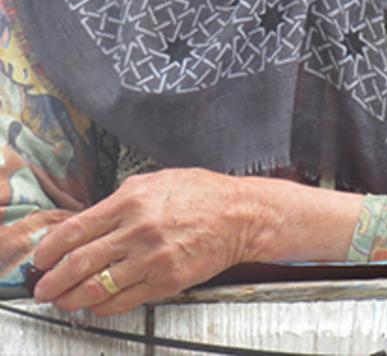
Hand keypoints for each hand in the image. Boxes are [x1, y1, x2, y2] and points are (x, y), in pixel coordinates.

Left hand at [32, 168, 264, 315]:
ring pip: (96, 288)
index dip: (49, 250)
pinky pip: (123, 301)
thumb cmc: (203, 195)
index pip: (73, 231)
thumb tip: (87, 223)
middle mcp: (139, 230)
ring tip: (65, 300)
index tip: (41, 259)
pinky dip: (103, 306)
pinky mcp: (167, 280)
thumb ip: (120, 201)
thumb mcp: (156, 182)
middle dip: (52, 281)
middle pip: (78, 263)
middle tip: (43, 287)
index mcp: (131, 201)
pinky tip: (99, 303)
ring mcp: (152, 258)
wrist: (242, 215)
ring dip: (72, 298)